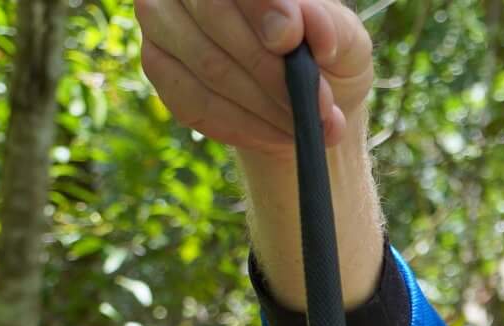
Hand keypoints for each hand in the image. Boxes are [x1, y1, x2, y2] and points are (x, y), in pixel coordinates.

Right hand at [138, 0, 373, 156]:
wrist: (305, 95)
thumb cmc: (325, 54)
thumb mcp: (344, 39)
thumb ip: (329, 26)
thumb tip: (306, 26)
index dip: (263, 6)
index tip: (290, 41)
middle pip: (215, 19)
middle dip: (272, 71)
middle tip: (319, 105)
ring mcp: (164, 21)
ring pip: (207, 65)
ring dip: (263, 106)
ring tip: (306, 127)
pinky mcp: (159, 66)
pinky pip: (193, 101)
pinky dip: (242, 126)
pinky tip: (276, 135)